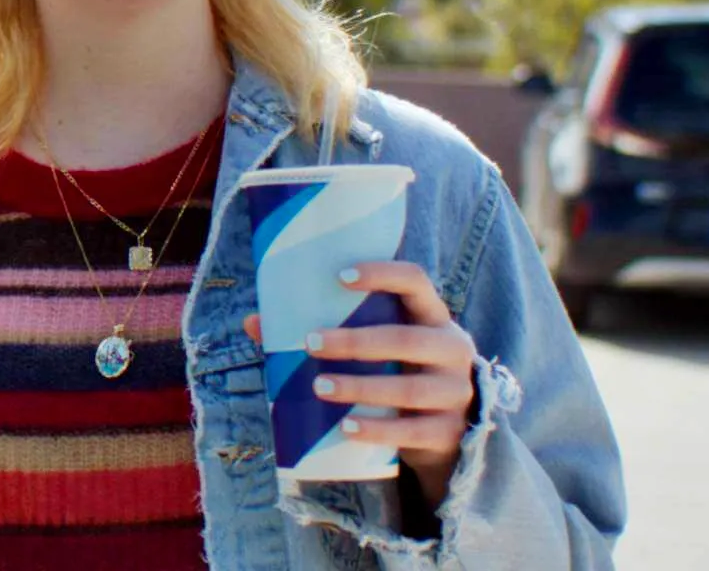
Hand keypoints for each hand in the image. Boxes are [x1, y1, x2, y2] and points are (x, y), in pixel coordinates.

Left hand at [243, 261, 477, 508]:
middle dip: (356, 341)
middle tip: (310, 343)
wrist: (445, 431)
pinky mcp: (448, 433)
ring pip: (408, 389)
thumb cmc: (397, 371)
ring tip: (318, 387)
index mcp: (433, 317)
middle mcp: (452, 351)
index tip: (340, 277)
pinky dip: (378, 430)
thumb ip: (324, 331)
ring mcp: (456, 394)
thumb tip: (253, 322)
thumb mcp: (376, 348)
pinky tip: (346, 427)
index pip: (416, 282)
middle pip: (408, 339)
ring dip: (360, 387)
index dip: (383, 274)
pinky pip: (413, 431)